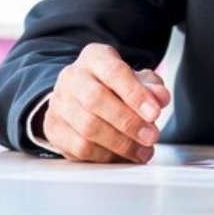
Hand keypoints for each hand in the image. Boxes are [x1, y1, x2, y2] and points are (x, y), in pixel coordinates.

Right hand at [42, 43, 170, 163]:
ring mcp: (59, 104)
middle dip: (128, 122)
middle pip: (96, 101)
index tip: (155, 113)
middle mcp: (72, 78)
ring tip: (142, 151)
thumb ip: (151, 86)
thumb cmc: (114, 84)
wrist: (79, 91)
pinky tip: (122, 157)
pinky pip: (77, 148)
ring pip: (86, 128)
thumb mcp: (136, 77)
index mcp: (94, 58)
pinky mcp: (53, 129)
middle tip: (151, 136)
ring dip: (119, 144)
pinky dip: (104, 156)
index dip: (135, 94)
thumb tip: (161, 98)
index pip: (114, 72)